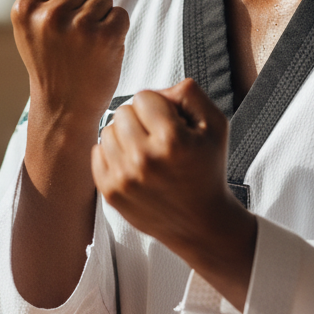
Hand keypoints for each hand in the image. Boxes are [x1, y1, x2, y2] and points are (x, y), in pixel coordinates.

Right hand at [11, 0, 129, 131]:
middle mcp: (49, 16)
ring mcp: (79, 26)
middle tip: (75, 36)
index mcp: (24, 9)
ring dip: (101, 17)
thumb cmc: (50, 63)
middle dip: (84, 5)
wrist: (64, 107)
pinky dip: (116, 29)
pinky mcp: (106, 37)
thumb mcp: (29, 28)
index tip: (60, 19)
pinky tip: (102, 48)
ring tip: (87, 44)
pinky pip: (120, 13)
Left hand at [92, 79, 256, 309]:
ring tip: (146, 151)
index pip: (144, 96)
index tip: (171, 123)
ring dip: (125, 136)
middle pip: (123, 111)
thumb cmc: (208, 169)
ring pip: (108, 131)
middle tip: (158, 137)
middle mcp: (145, 159)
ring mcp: (124, 178)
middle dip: (141, 119)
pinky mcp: (110, 192)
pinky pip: (98, 152)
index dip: (159, 105)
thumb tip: (158, 91)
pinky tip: (134, 165)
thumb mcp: (215, 124)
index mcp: (172, 140)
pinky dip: (114, 154)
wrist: (201, 222)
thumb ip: (189, 93)